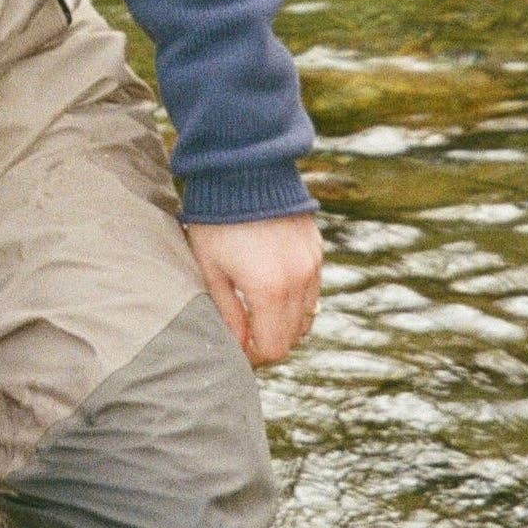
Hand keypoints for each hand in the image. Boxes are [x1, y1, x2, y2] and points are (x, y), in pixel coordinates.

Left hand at [185, 213, 322, 367]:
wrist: (243, 171)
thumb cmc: (216, 222)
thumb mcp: (211, 270)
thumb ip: (227, 313)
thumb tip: (238, 345)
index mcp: (268, 290)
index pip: (273, 348)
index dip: (254, 356)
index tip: (237, 348)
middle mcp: (298, 281)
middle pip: (293, 337)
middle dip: (269, 340)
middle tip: (244, 332)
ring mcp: (312, 264)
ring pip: (307, 316)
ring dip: (284, 322)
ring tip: (257, 309)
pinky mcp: (316, 250)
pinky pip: (312, 290)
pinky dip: (296, 299)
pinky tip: (271, 285)